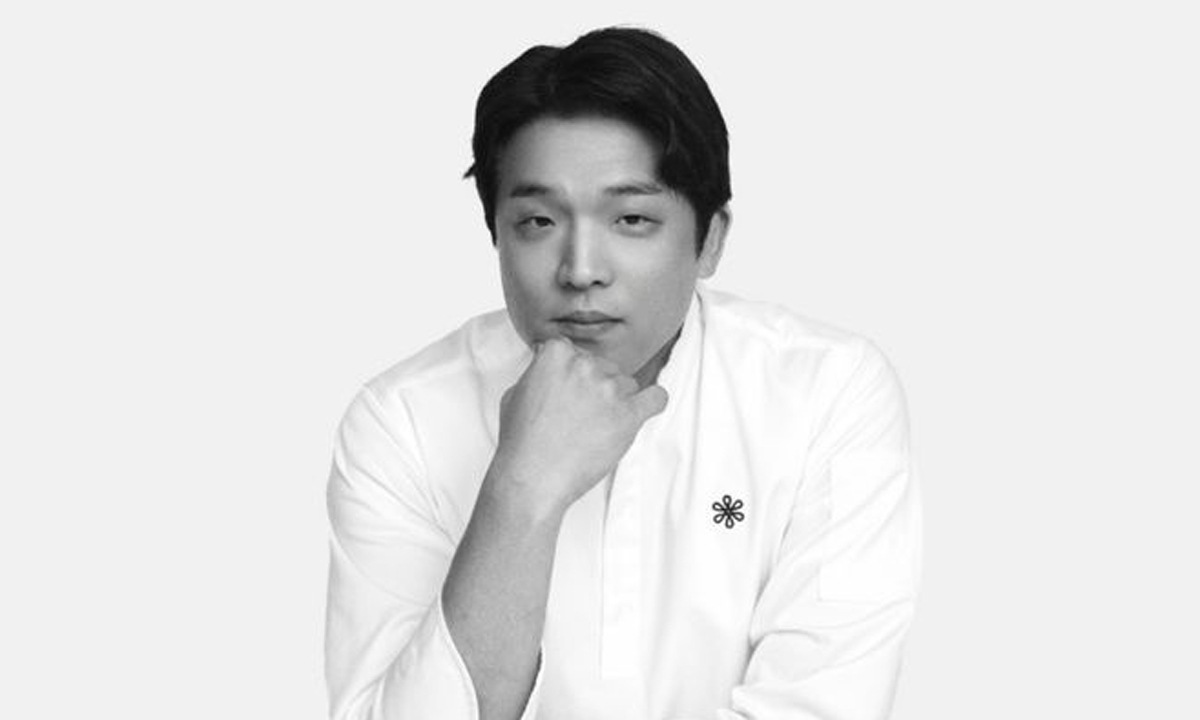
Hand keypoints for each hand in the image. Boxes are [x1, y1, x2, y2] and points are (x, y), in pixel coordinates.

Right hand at [489, 337, 667, 514]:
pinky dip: (651, 403)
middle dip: (594, 388)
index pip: (574, 351)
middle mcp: (586, 366)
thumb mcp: (516, 393)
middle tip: (580, 414)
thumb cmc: (522, 442)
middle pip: (603, 367)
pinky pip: (656, 398)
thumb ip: (540, 374)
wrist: (532, 477)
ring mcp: (609, 389)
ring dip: (616, 400)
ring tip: (596, 426)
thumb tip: (552, 371)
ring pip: (627, 384)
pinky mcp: (629, 414)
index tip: (569, 389)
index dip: (572, 373)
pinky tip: (641, 411)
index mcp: (557, 355)